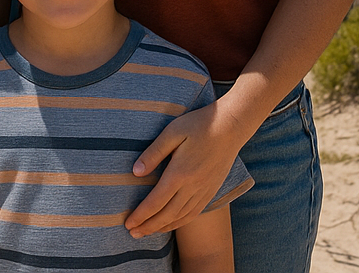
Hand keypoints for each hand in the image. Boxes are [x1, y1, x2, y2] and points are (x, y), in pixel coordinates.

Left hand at [125, 102, 245, 237]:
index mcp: (180, 173)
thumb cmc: (198, 125)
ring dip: (162, 227)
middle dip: (148, 226)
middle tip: (132, 233)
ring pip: (181, 217)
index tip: (128, 224)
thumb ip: (153, 153)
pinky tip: (171, 224)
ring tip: (147, 232)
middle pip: (167, 215)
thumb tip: (135, 172)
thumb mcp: (172, 132)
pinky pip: (194, 213)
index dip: (140, 215)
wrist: (231, 126)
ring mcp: (204, 190)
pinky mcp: (212, 190)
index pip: (156, 202)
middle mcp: (193, 187)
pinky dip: (180, 222)